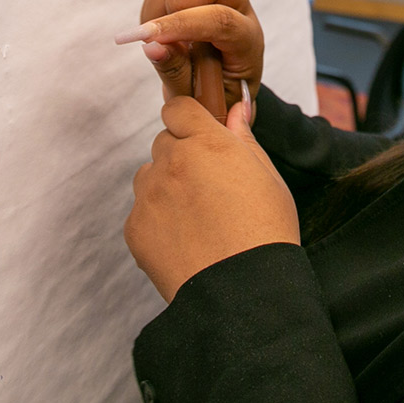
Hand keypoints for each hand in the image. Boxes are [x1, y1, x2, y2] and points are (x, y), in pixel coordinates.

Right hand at [118, 0, 263, 116]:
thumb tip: (152, 47)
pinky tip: (161, 30)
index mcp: (247, 41)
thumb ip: (176, 73)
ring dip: (162, 1)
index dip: (183, 24)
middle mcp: (240, 10)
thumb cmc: (214, 99)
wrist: (223, 93)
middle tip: (160, 34)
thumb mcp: (196, 100)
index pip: (222, 19)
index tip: (150, 38)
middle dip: (177, 0)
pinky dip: (155, 1)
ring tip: (159, 36)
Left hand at [125, 94, 298, 301]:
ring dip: (166, 187)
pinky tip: (185, 240)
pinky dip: (158, 221)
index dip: (188, 119)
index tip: (198, 134)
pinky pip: (142, 211)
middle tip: (207, 187)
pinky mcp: (135, 227)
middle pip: (164, 143)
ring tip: (196, 218)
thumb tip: (236, 110)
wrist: (244, 293)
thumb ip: (244, 139)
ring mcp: (150, 195)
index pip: (178, 108)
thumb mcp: (268, 178)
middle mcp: (173, 163)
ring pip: (150, 176)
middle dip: (181, 156)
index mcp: (208, 144)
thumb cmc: (266, 234)